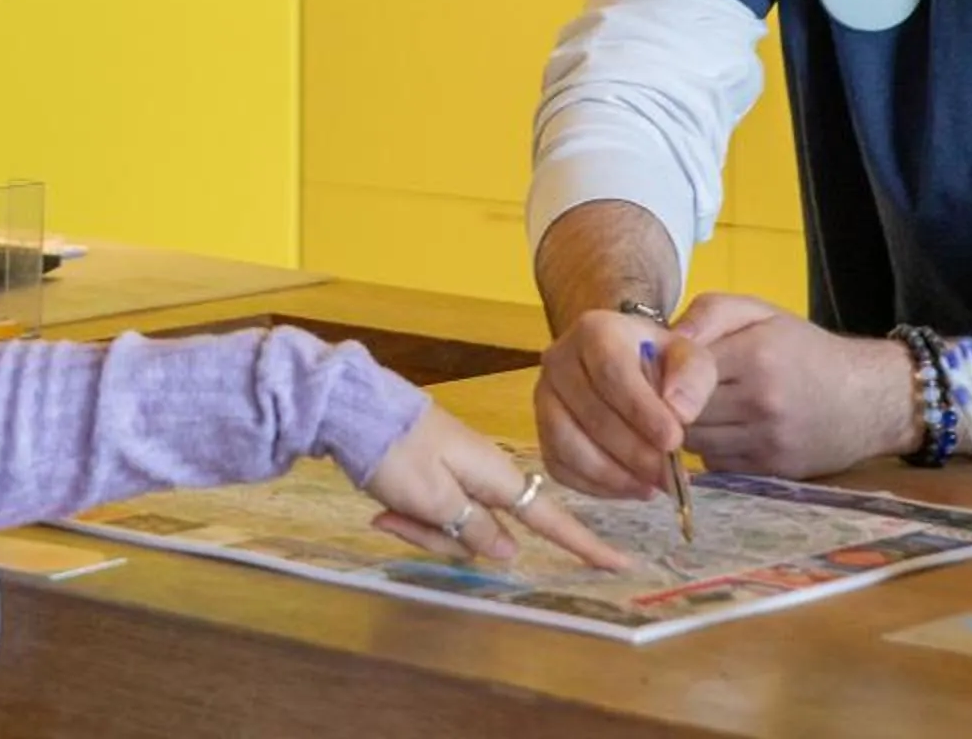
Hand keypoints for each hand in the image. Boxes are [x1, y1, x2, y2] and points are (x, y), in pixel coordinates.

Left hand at [359, 404, 631, 571]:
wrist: (350, 408)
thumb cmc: (397, 453)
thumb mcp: (435, 500)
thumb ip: (475, 529)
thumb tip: (510, 550)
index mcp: (495, 477)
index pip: (551, 519)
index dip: (584, 544)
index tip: (621, 562)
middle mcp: (483, 474)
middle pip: (485, 532)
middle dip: (443, 540)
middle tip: (397, 520)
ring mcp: (457, 472)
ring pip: (454, 527)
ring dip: (419, 528)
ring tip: (384, 508)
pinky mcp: (434, 472)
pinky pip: (433, 512)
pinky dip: (408, 515)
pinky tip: (381, 505)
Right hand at [531, 307, 714, 500]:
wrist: (626, 364)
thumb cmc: (659, 361)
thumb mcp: (689, 357)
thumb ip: (693, 378)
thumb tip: (678, 413)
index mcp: (595, 330)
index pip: (612, 372)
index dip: (642, 410)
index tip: (674, 441)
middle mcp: (559, 359)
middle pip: (591, 414)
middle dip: (634, 452)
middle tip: (668, 476)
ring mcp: (544, 397)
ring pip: (567, 444)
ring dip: (613, 474)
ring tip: (650, 486)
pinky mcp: (541, 431)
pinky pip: (559, 466)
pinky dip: (595, 486)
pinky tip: (629, 486)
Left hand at [671, 293, 916, 479]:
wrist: (871, 399)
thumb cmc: (805, 349)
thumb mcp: (759, 312)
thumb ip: (707, 314)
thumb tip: (663, 337)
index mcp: (755, 355)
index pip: (682, 370)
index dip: (660, 371)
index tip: (650, 370)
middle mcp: (761, 402)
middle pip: (682, 411)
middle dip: (667, 402)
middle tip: (663, 391)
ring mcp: (768, 441)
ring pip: (695, 442)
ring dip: (685, 428)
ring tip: (690, 410)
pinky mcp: (773, 471)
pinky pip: (717, 464)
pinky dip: (709, 449)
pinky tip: (719, 431)